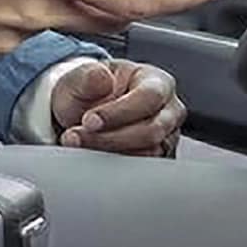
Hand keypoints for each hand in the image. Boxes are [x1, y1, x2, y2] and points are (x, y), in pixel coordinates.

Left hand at [47, 60, 185, 156]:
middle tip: (77, 136)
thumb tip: (101, 77)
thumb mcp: (80, 78)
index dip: (119, 112)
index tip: (89, 121)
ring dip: (108, 153)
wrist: (81, 114)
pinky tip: (91, 156)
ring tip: (78, 145)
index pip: (149, 96)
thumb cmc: (88, 92)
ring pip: (147, 154)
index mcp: (157, 81)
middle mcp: (168, 111)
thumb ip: (88, 76)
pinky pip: (140, 170)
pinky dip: (112, 167)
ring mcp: (165, 138)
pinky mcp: (156, 160)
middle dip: (111, 137)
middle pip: (152, 130)